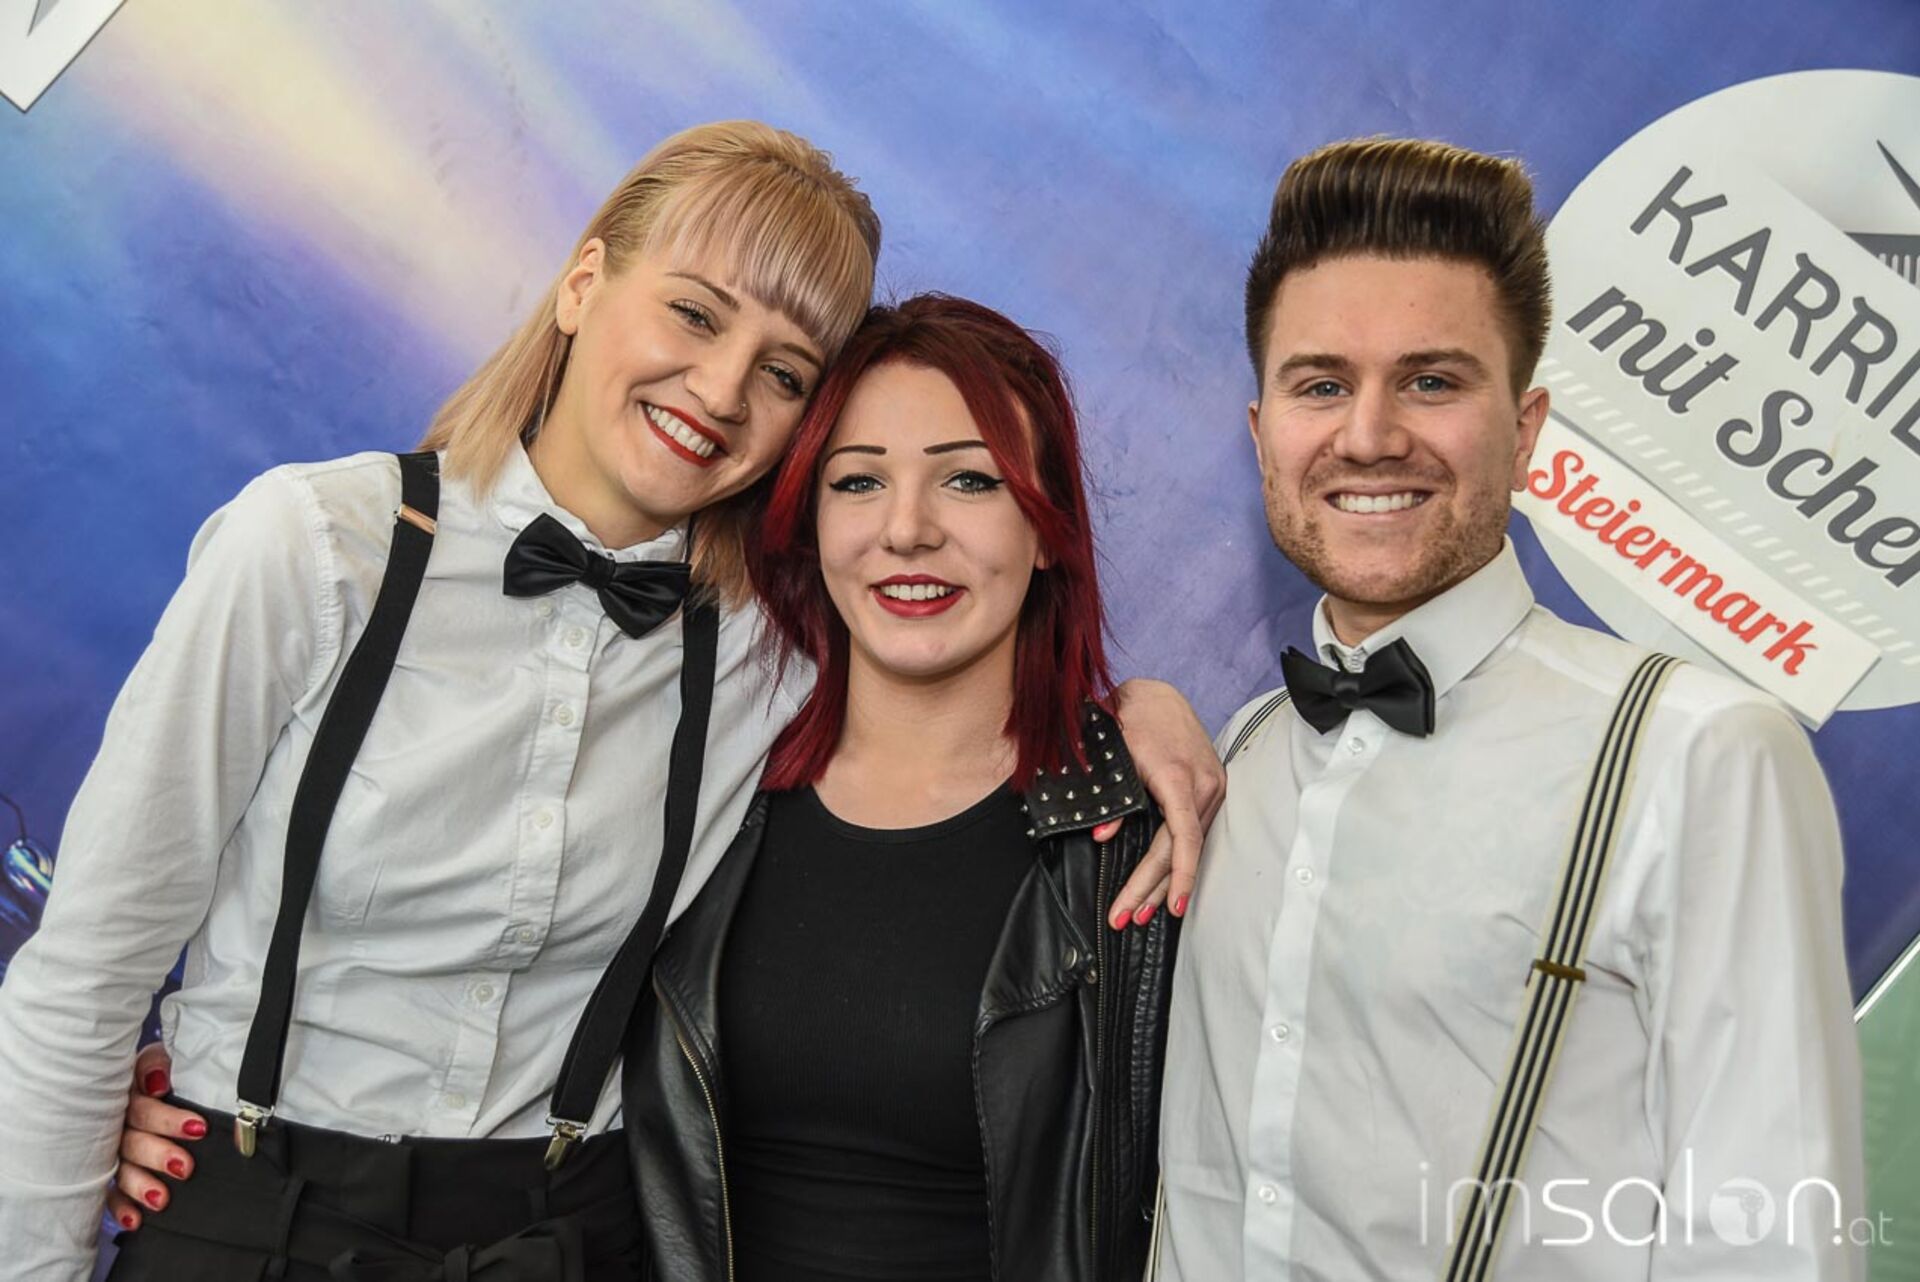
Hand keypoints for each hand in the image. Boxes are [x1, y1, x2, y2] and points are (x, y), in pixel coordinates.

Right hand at [105, 1044, 204, 1231]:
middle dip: (158, 1155)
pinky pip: (109, 1193)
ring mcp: (107, 1149)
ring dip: (140, 1184)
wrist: (133, 1085)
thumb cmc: (151, 1073)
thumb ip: (155, 1065)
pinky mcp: (105, 1172)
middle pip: (131, 1141)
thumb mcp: (154, 1061)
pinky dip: (121, 1208)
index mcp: (124, 1093)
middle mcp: (112, 1122)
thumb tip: (158, 1082)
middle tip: (185, 1167)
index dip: (166, 1119)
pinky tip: (135, 1220)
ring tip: (162, 1198)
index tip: (199, 1127)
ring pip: (120, 1169)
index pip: (142, 1107)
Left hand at [1105, 678, 1225, 928]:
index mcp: (1178, 777)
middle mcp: (1204, 785)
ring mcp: (1212, 788)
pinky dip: (1178, 861)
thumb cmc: (1131, 718)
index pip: (1184, 838)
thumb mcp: (1113, 755)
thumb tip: (1104, 838)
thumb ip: (1112, 798)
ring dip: (1165, 882)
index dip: (1178, 876)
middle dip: (1153, 889)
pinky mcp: (1210, 790)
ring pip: (1189, 847)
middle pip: (1181, 851)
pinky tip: (1163, 887)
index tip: (1171, 908)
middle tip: (1126, 918)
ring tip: (1139, 913)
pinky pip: (1194, 834)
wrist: (1158, 695)